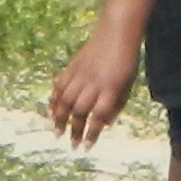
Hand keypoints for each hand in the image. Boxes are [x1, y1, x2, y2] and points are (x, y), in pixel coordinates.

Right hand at [46, 32, 140, 146]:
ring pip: (65, 100)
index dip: (91, 134)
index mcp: (111, 89)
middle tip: (72, 145)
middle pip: (79, 111)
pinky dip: (54, 101)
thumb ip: (116, 106)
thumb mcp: (128, 85)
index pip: (98, 116)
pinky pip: (59, 87)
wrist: (117, 33)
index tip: (86, 147)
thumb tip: (103, 125)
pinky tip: (52, 113)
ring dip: (60, 119)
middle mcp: (94, 83)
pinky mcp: (71, 67)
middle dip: (74, 130)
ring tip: (57, 133)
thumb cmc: (126, 63)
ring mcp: (80, 75)